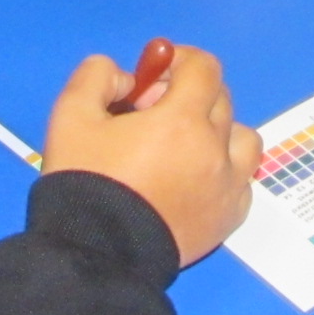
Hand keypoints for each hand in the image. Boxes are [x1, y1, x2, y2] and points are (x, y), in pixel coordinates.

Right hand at [42, 42, 261, 264]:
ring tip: (180, 148)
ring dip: (216, 132)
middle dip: (186, 95)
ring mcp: (227, 187)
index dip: (178, 61)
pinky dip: (223, 172)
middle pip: (220, 99)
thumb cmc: (84, 182)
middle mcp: (215, 150)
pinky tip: (190, 181)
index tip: (153, 78)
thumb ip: (98, 76)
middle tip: (149, 116)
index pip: (204, 67)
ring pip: (242, 139)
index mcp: (182, 120)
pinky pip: (241, 181)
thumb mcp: (71, 115)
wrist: (94, 253)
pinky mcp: (228, 219)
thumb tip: (126, 78)